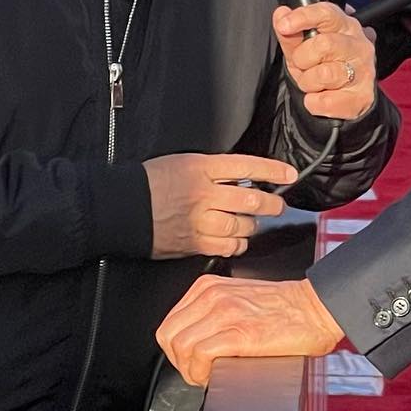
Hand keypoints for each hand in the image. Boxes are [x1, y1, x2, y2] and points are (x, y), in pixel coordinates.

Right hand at [143, 153, 298, 257]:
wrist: (121, 207)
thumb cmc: (150, 182)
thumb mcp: (183, 163)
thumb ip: (212, 170)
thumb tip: (241, 178)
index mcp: (202, 168)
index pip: (246, 166)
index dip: (272, 170)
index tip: (289, 174)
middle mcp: (204, 193)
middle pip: (250, 199)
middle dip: (270, 204)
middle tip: (277, 205)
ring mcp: (200, 220)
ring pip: (241, 225)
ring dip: (252, 225)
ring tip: (253, 222)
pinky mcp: (194, 243)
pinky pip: (227, 247)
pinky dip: (237, 245)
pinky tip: (238, 241)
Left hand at [157, 275, 344, 386]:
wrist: (317, 308)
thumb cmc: (286, 309)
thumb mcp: (238, 299)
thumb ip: (213, 313)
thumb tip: (196, 344)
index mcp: (209, 287)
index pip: (170, 323)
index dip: (178, 350)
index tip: (194, 361)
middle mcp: (213, 296)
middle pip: (168, 335)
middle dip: (179, 362)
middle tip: (198, 372)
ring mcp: (225, 312)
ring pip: (179, 346)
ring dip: (190, 370)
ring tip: (208, 375)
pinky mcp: (239, 333)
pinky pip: (199, 356)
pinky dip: (201, 373)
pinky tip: (215, 375)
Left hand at [274, 2, 375, 119]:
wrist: (344, 100)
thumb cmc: (323, 67)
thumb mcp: (302, 49)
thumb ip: (291, 33)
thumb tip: (281, 14)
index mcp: (344, 26)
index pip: (327, 13)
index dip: (304, 17)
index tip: (284, 25)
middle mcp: (358, 45)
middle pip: (324, 44)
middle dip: (303, 58)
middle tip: (303, 65)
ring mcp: (364, 70)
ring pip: (324, 74)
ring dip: (308, 82)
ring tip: (314, 83)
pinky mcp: (362, 96)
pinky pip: (325, 101)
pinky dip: (314, 102)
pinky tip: (321, 96)